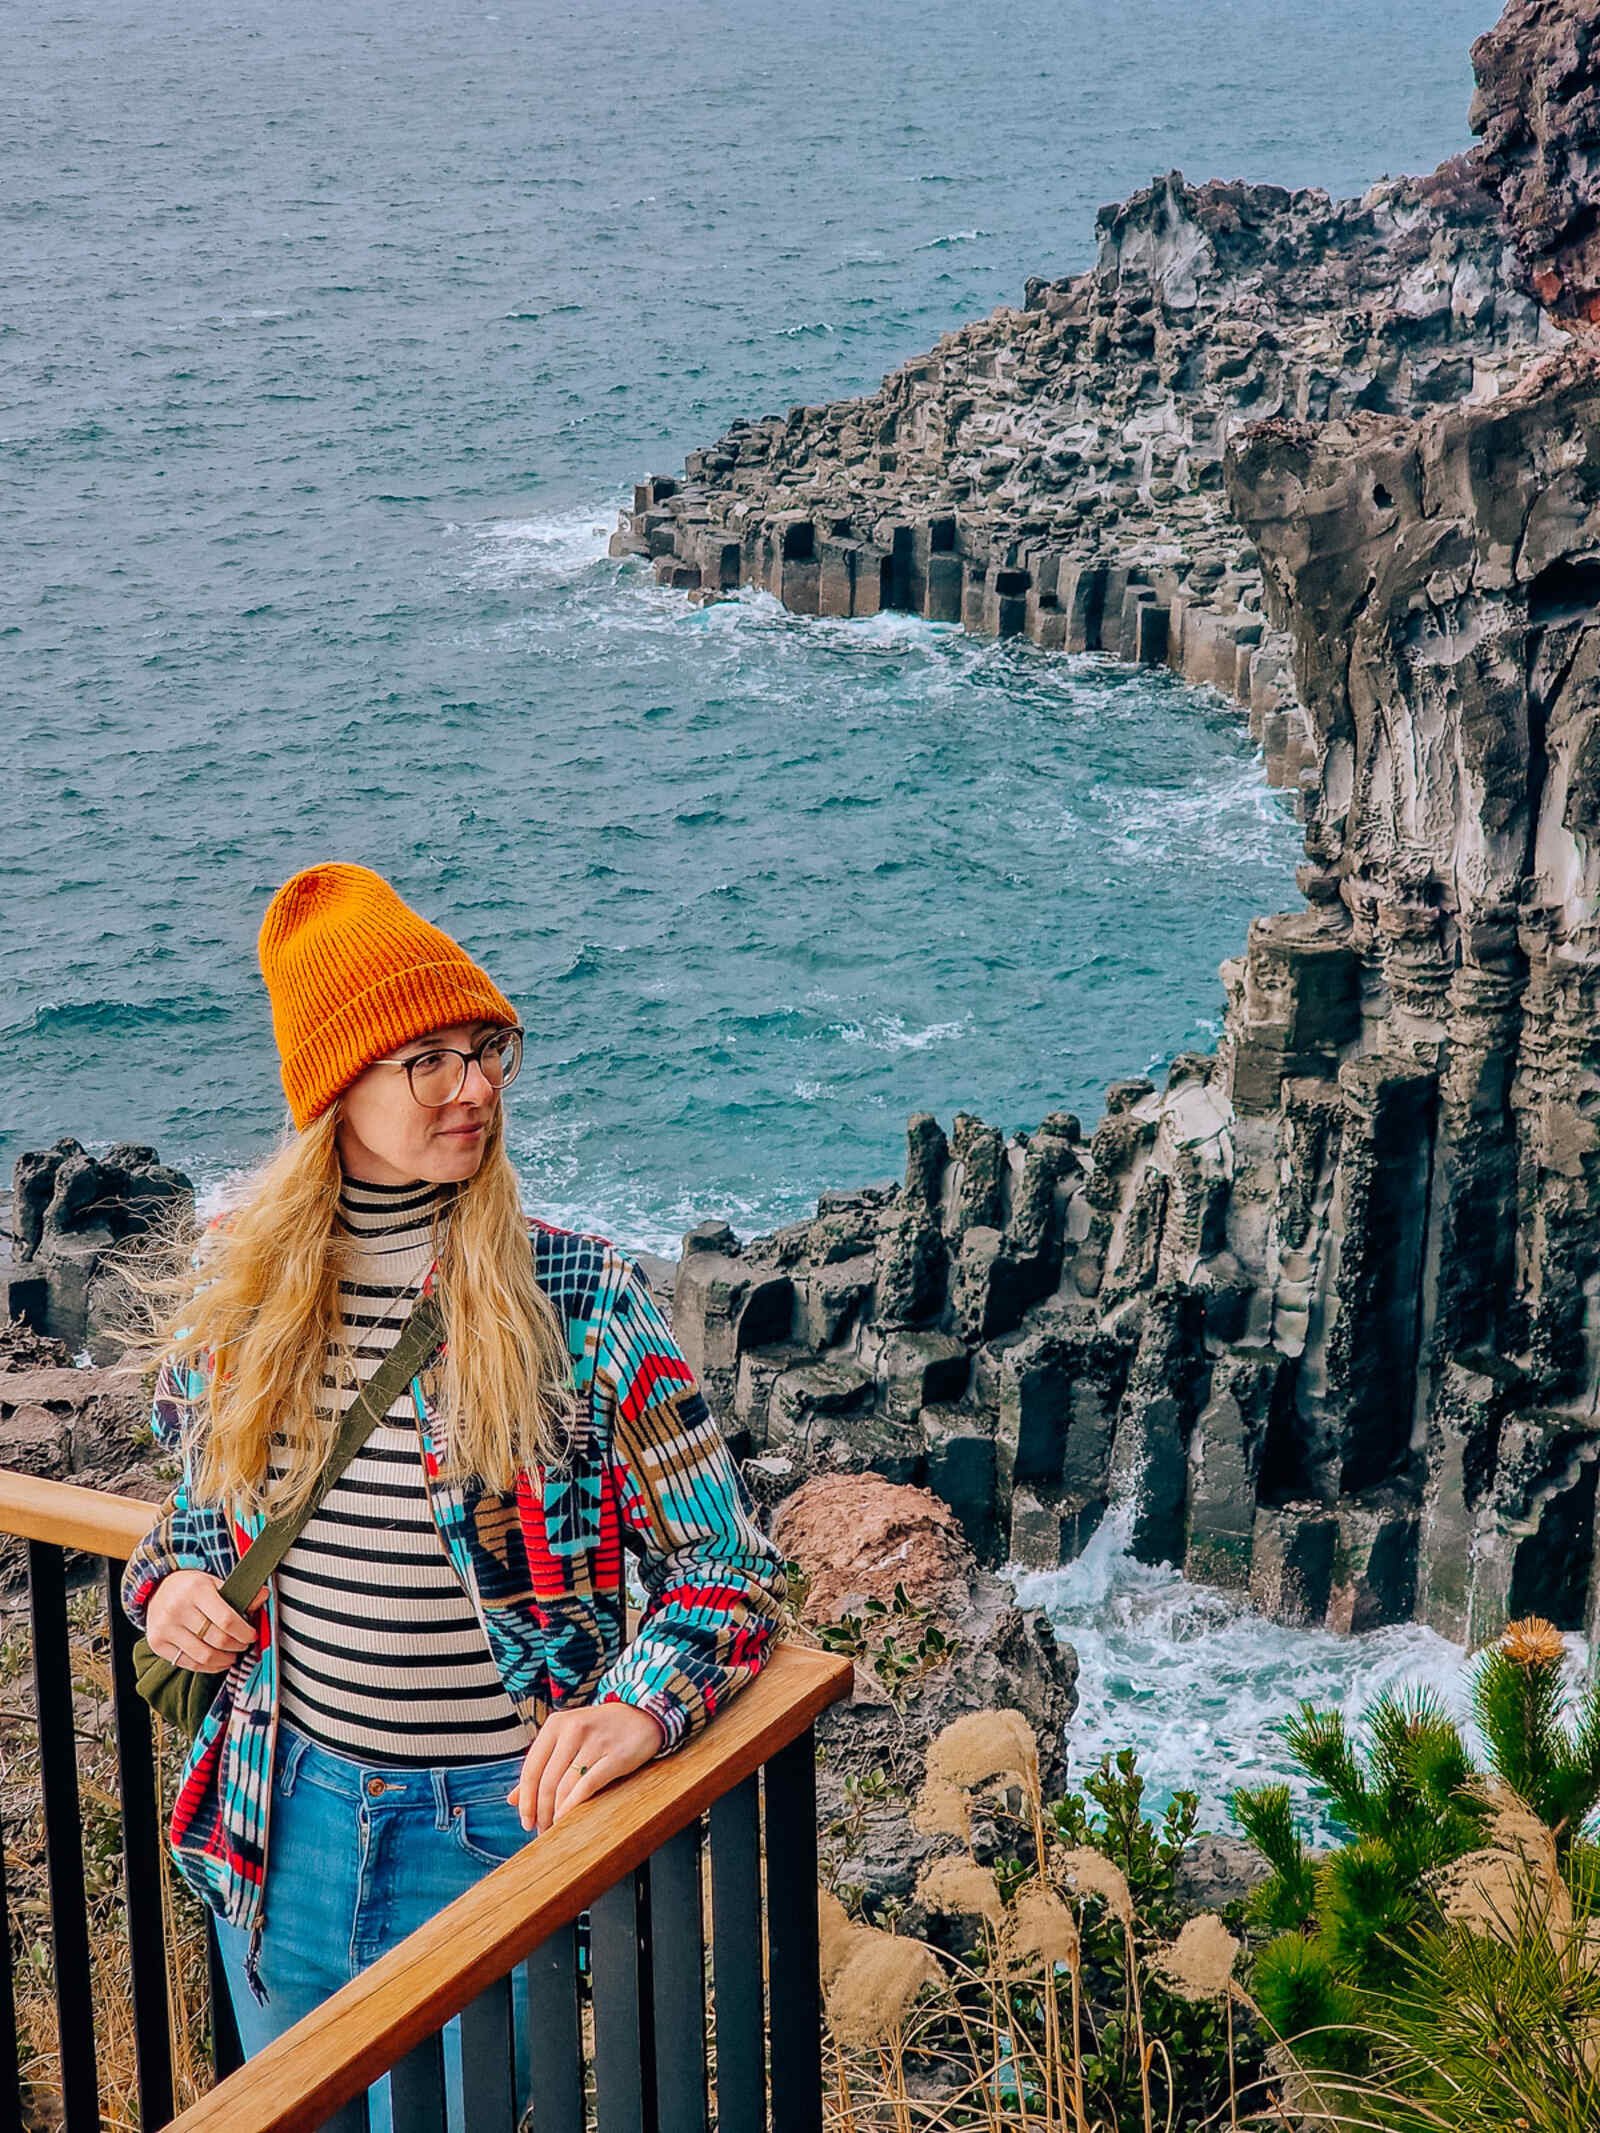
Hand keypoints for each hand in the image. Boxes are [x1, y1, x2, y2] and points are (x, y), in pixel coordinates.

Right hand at [144, 1569, 263, 1671]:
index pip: (227, 1619)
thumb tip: (264, 1596)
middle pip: (217, 1640)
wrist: (157, 1589)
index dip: (244, 1632)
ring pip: (203, 1656)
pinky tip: (217, 1662)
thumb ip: (238, 1593)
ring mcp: (165, 1627)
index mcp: (197, 1589)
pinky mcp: (157, 1643)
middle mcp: (178, 1608)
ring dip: (224, 1660)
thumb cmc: (192, 1587)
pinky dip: (208, 1667)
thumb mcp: (214, 1582)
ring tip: (232, 1655)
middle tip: (244, 1645)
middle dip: (237, 1646)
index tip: (252, 1635)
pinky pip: (188, 1663)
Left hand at [506, 1701, 666, 1831]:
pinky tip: (567, 1818)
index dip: (526, 1799)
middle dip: (541, 1811)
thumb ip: (541, 1765)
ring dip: (556, 1813)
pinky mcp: (617, 1755)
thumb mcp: (567, 1740)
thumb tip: (513, 1799)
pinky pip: (588, 1784)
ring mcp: (596, 1741)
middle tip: (541, 1830)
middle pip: (547, 1780)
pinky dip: (573, 1805)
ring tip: (555, 1828)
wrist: (642, 1716)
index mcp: (556, 1724)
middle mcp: (573, 1729)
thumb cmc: (599, 1731)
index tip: (525, 1821)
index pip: (531, 1768)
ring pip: (565, 1785)